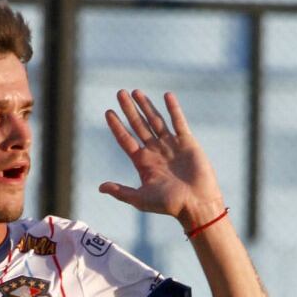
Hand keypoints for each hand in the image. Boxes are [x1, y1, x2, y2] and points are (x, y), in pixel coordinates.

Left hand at [99, 90, 225, 229]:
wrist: (196, 204)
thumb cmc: (169, 205)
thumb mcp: (140, 199)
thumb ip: (121, 191)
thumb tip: (100, 188)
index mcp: (142, 162)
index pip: (125, 139)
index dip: (116, 126)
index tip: (108, 112)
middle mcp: (155, 151)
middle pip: (138, 125)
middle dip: (128, 109)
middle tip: (119, 93)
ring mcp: (170, 145)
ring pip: (155, 120)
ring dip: (146, 106)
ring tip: (136, 91)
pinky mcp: (187, 142)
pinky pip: (178, 122)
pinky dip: (173, 109)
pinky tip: (166, 96)